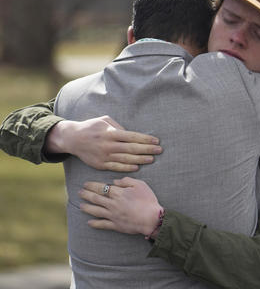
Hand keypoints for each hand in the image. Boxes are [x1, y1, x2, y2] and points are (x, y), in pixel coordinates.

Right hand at [46, 116, 161, 171]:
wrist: (72, 139)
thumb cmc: (92, 127)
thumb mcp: (104, 121)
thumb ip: (119, 126)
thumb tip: (132, 134)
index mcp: (110, 133)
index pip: (132, 136)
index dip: (145, 139)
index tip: (156, 141)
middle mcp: (108, 145)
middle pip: (131, 149)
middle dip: (147, 150)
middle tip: (159, 150)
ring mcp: (104, 156)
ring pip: (126, 159)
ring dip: (140, 159)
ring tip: (151, 159)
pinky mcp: (100, 164)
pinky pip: (116, 167)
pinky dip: (127, 167)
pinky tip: (137, 166)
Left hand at [79, 177, 162, 236]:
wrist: (152, 219)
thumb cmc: (148, 201)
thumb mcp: (140, 185)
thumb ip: (127, 181)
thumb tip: (115, 181)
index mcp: (118, 193)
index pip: (101, 188)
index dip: (92, 185)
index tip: (86, 184)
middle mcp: (112, 204)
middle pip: (96, 198)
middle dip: (86, 195)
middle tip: (80, 192)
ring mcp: (113, 215)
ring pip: (96, 211)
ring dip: (87, 208)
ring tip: (81, 205)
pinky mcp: (116, 225)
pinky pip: (103, 224)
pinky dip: (95, 223)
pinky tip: (89, 222)